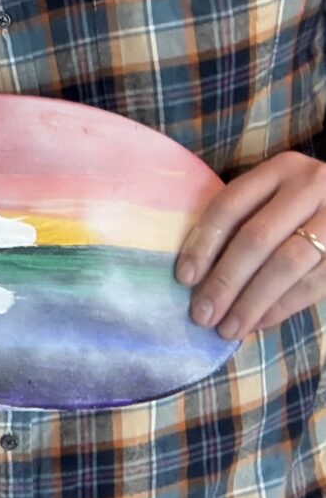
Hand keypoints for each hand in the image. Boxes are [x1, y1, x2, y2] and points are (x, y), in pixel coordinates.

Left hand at [176, 150, 325, 339]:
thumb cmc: (304, 204)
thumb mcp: (275, 194)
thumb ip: (243, 219)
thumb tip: (196, 274)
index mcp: (281, 169)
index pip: (230, 206)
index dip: (203, 243)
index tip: (184, 278)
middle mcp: (311, 187)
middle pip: (256, 238)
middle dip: (225, 281)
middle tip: (202, 314)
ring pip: (287, 265)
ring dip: (253, 302)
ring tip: (228, 328)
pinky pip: (314, 284)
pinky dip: (283, 307)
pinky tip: (259, 322)